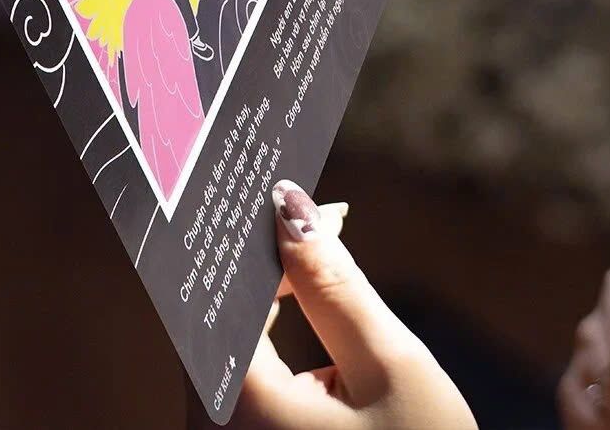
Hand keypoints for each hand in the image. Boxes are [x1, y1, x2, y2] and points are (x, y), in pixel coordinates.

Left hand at [187, 180, 476, 429]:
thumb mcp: (390, 366)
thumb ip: (334, 282)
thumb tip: (290, 204)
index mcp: (236, 409)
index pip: (221, 291)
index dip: (261, 239)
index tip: (305, 201)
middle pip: (219, 315)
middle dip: (266, 262)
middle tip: (313, 216)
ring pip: (231, 342)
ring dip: (271, 294)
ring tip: (310, 249)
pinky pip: (245, 374)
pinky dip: (275, 334)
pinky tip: (305, 309)